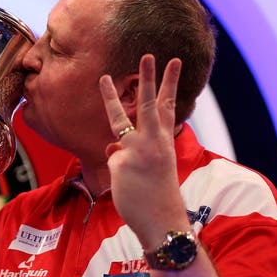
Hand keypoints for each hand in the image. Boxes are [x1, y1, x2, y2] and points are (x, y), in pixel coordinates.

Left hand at [99, 54, 190, 249]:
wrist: (163, 221)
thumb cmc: (158, 197)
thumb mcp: (153, 169)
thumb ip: (133, 152)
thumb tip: (112, 146)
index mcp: (164, 142)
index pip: (167, 106)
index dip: (170, 83)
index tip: (172, 61)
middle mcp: (153, 141)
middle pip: (148, 103)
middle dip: (148, 77)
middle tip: (148, 54)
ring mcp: (136, 150)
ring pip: (119, 120)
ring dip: (111, 97)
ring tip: (104, 77)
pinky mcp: (120, 162)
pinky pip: (111, 163)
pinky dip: (117, 176)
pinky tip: (128, 187)